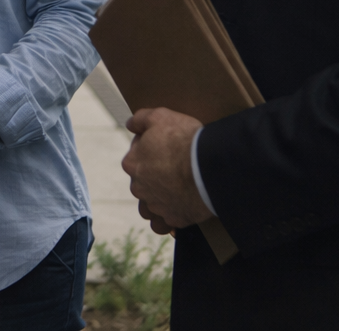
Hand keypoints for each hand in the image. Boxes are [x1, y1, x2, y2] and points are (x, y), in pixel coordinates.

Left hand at [121, 108, 211, 228]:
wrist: (208, 168)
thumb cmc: (184, 139)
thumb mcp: (160, 116)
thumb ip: (140, 119)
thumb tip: (130, 125)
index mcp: (132, 163)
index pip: (136, 155)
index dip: (151, 148)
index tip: (167, 146)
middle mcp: (139, 187)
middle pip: (143, 181)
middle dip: (154, 175)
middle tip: (175, 166)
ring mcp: (156, 206)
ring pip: (151, 205)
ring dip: (158, 199)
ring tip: (175, 191)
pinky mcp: (174, 220)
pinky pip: (166, 224)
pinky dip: (170, 218)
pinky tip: (179, 208)